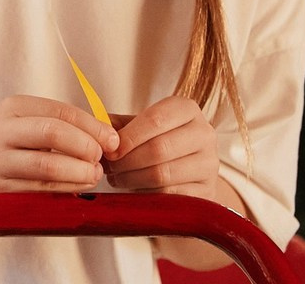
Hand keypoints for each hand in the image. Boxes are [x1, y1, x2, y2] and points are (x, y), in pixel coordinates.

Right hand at [0, 95, 116, 195]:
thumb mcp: (19, 120)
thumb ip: (55, 123)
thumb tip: (104, 134)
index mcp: (12, 108)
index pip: (58, 111)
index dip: (91, 125)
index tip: (112, 139)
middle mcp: (2, 131)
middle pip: (52, 133)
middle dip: (85, 146)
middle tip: (102, 157)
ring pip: (47, 167)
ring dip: (80, 173)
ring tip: (94, 174)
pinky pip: (40, 193)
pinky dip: (66, 191)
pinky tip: (79, 188)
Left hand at [104, 96, 218, 198]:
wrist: (190, 171)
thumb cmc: (159, 140)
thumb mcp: (142, 125)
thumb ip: (119, 124)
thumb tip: (95, 127)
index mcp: (187, 109)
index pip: (155, 119)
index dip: (128, 136)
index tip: (110, 149)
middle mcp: (205, 134)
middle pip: (158, 148)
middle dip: (127, 160)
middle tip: (109, 167)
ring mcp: (210, 165)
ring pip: (163, 174)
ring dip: (132, 178)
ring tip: (117, 178)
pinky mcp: (208, 193)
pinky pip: (170, 195)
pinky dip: (146, 193)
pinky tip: (133, 190)